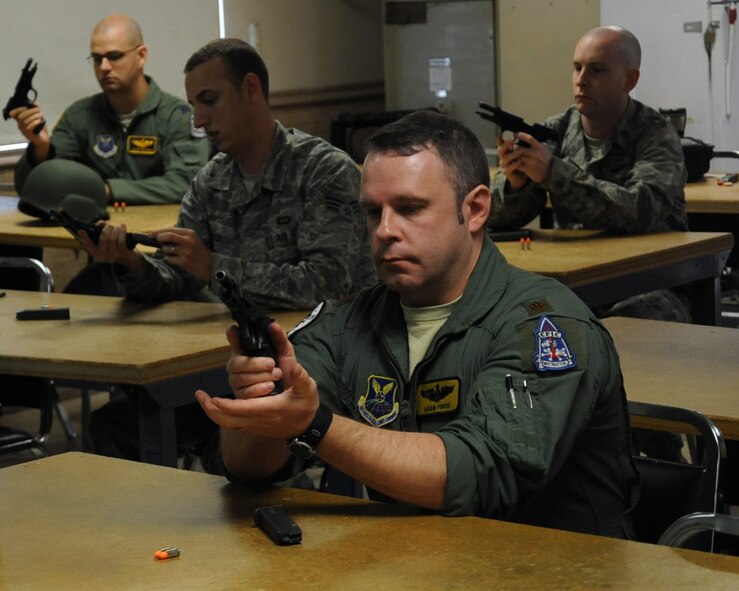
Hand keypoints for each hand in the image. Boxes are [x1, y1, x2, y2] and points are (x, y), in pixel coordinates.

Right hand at [9, 103, 49, 158]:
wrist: (43, 140)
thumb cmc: (39, 128)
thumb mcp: (38, 118)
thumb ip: (36, 111)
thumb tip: (35, 103)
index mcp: (20, 121)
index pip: (13, 114)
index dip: (18, 109)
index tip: (26, 107)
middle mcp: (20, 125)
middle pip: (20, 116)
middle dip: (30, 111)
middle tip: (38, 110)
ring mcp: (24, 130)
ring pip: (26, 121)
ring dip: (35, 116)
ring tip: (41, 114)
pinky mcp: (29, 134)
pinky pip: (30, 126)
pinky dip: (35, 122)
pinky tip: (40, 121)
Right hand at [76, 222, 142, 269]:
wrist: (127, 258)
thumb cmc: (114, 247)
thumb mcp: (105, 241)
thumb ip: (100, 231)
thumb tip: (101, 223)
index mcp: (95, 252)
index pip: (87, 245)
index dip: (84, 237)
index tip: (80, 230)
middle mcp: (103, 256)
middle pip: (103, 239)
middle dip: (107, 229)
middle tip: (109, 226)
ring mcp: (112, 256)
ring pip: (112, 239)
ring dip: (115, 230)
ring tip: (116, 227)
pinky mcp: (122, 254)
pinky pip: (121, 241)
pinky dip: (122, 232)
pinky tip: (122, 226)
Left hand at [152, 227, 212, 281]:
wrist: (210, 266)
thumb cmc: (199, 252)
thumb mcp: (192, 239)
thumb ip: (179, 236)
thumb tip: (161, 234)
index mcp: (190, 233)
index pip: (171, 229)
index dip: (158, 231)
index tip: (150, 234)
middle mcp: (188, 241)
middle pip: (168, 236)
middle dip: (158, 237)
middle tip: (153, 240)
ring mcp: (186, 252)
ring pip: (166, 249)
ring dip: (165, 251)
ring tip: (173, 253)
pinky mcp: (183, 261)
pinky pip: (169, 258)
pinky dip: (169, 259)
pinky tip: (176, 260)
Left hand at [195, 322, 318, 439]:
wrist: (307, 427)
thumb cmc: (306, 406)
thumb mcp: (308, 389)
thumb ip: (301, 377)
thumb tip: (294, 367)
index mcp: (271, 409)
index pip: (245, 409)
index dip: (228, 405)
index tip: (214, 398)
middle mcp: (259, 420)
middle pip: (229, 420)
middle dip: (212, 409)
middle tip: (201, 396)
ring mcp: (254, 425)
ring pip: (227, 423)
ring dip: (213, 412)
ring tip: (204, 399)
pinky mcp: (252, 426)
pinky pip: (231, 423)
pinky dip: (220, 415)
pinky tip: (216, 405)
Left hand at [497, 132, 552, 188]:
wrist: (550, 173)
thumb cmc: (546, 160)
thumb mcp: (545, 149)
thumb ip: (538, 144)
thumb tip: (530, 138)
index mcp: (540, 147)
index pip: (530, 139)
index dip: (522, 135)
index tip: (516, 134)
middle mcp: (536, 154)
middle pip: (521, 149)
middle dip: (514, 147)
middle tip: (510, 146)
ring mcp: (532, 162)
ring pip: (519, 157)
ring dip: (514, 156)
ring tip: (511, 154)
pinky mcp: (529, 169)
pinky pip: (518, 165)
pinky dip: (515, 163)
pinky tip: (513, 162)